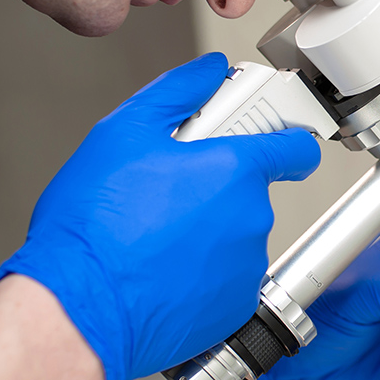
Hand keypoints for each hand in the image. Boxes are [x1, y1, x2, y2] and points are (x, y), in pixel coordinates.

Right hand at [0, 53, 320, 379]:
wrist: (82, 307)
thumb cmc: (95, 226)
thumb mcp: (123, 132)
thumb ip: (178, 92)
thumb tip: (210, 72)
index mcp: (235, 170)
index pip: (296, 147)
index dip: (287, 138)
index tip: (278, 140)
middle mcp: (252, 218)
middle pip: (250, 191)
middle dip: (216, 186)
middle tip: (167, 191)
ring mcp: (249, 265)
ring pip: (237, 235)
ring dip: (208, 231)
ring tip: (155, 235)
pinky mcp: (239, 304)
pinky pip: (229, 277)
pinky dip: (204, 272)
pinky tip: (163, 268)